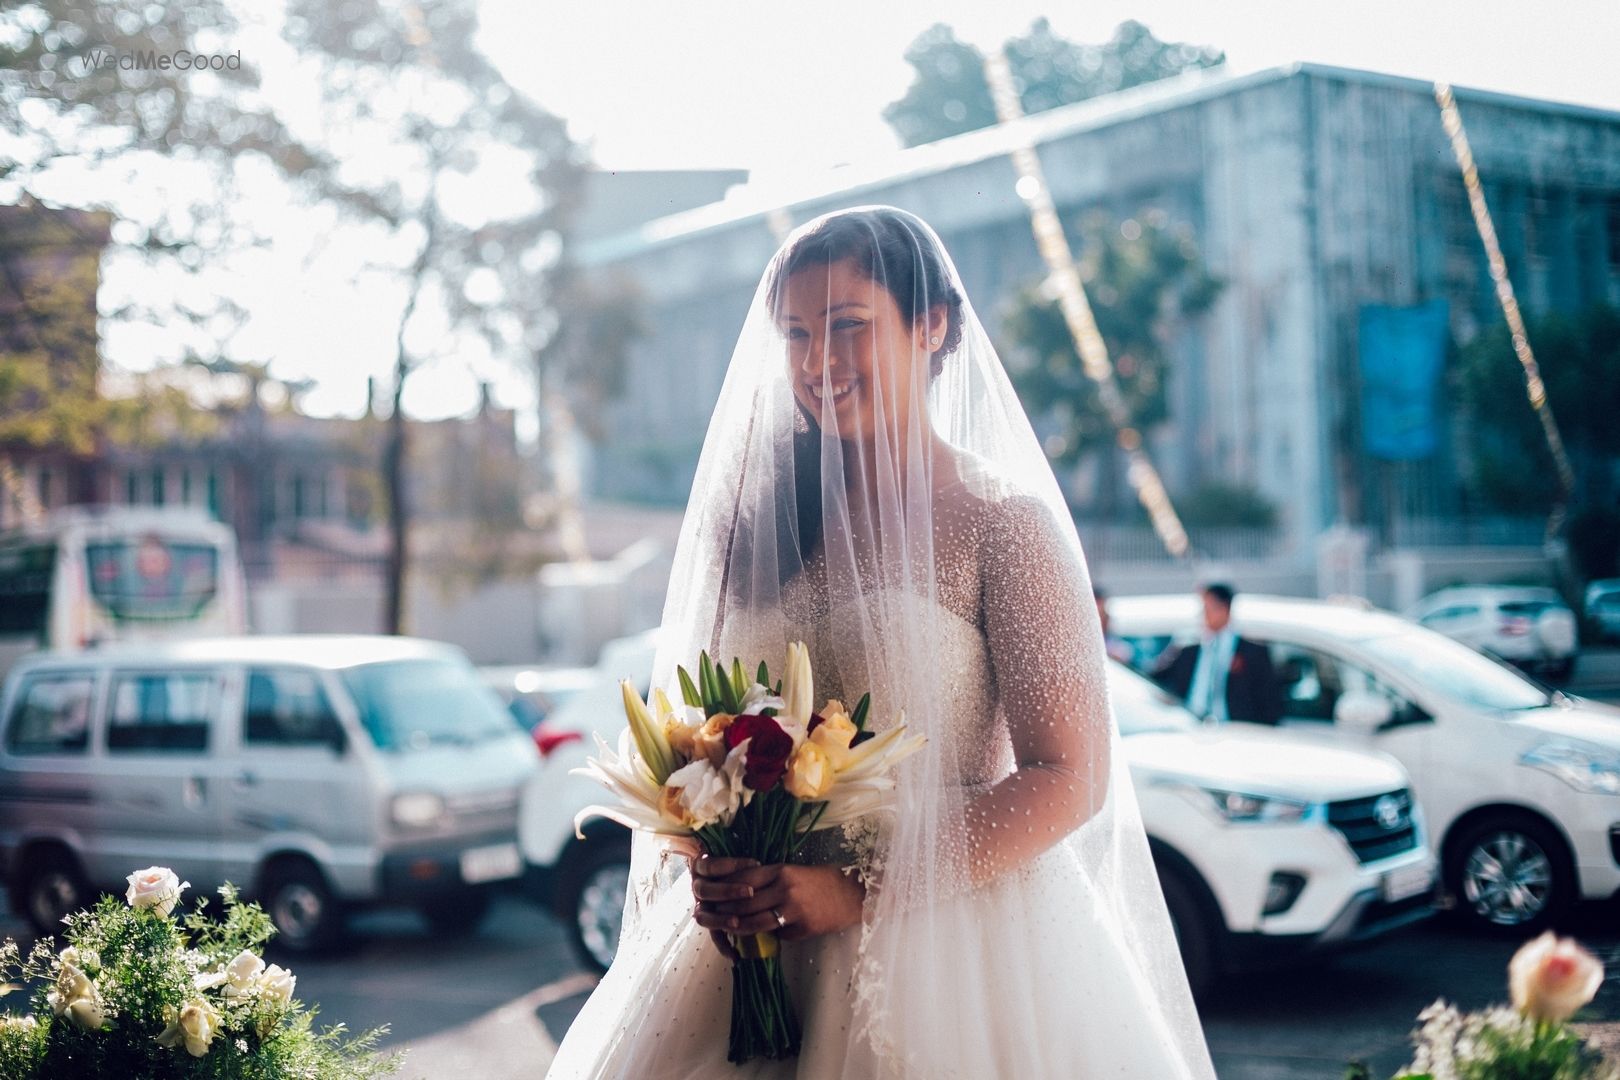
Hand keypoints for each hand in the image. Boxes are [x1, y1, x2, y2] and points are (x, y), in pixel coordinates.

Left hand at [689, 856, 864, 957]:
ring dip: (738, 927)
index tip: (712, 894)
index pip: (744, 878)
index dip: (725, 888)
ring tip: (727, 930)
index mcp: (781, 871)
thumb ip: (770, 882)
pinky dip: (767, 936)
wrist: (852, 895)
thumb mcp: (794, 873)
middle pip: (745, 902)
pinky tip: (759, 939)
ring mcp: (793, 909)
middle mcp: (784, 888)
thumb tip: (744, 896)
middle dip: (725, 910)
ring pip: (755, 922)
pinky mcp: (802, 928)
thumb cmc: (822, 882)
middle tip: (711, 915)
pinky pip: (777, 934)